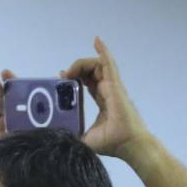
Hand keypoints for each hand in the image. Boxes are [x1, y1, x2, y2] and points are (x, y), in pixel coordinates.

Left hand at [61, 37, 149, 160]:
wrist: (128, 145)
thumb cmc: (112, 143)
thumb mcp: (85, 138)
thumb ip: (74, 134)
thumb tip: (58, 138)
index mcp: (103, 102)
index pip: (88, 84)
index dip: (75, 78)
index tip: (62, 77)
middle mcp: (109, 92)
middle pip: (91, 72)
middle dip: (76, 70)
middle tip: (64, 75)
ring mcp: (113, 87)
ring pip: (97, 66)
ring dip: (81, 64)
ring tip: (70, 71)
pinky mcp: (115, 85)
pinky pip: (108, 64)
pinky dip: (103, 52)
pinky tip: (96, 41)